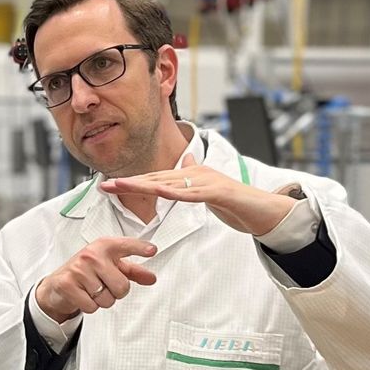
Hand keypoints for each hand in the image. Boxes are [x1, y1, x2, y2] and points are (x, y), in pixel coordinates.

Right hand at [35, 237, 158, 321]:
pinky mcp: (67, 284)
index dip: (140, 248)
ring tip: (91, 290)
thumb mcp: (110, 267)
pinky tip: (82, 296)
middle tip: (103, 286)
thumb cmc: (87, 272)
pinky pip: (91, 306)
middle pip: (122, 286)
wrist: (58, 283)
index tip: (152, 250)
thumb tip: (151, 278)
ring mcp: (78, 269)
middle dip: (115, 292)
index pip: (126, 246)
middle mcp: (91, 255)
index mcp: (104, 246)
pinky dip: (89, 306)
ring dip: (101, 301)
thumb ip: (132, 272)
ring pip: (106, 299)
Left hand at [98, 154, 295, 235]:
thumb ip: (195, 178)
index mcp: (191, 176)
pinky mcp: (218, 192)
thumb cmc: (236, 202)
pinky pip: (193, 194)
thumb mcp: (209, 190)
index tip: (110, 185)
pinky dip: (175, 193)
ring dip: (144, 185)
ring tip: (122, 187)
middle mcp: (196, 174)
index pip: (156, 180)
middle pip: (156, 179)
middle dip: (129, 183)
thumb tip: (188, 159)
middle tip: (105, 185)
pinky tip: (159, 194)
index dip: (132, 182)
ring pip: (169, 184)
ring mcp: (206, 181)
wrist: (264, 210)